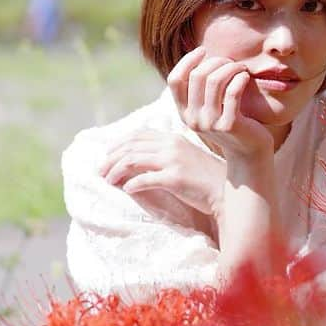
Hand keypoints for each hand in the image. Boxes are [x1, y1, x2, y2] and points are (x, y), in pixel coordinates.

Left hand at [99, 130, 224, 214]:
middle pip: (131, 146)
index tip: (107, 155)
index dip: (118, 143)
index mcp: (172, 137)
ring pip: (133, 160)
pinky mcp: (175, 178)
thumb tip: (134, 162)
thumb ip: (163, 154)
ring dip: (116, 171)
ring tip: (108, 181)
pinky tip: (127, 190)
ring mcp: (173, 161)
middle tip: (100, 171)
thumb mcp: (184, 157)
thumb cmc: (203, 177)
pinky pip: (144, 179)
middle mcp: (171, 145)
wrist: (225, 191)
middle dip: (111, 158)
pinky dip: (131, 185)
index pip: (138, 134)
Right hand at [167, 46, 273, 160]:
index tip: (203, 51)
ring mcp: (210, 123)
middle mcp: (193, 119)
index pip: (175, 80)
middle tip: (231, 62)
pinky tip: (246, 77)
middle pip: (197, 76)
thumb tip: (198, 55)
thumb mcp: (209, 108)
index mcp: (184, 113)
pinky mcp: (229, 125)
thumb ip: (200, 89)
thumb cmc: (231, 123)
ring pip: (215, 80)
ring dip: (230, 67)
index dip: (187, 61)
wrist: (249, 153)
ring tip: (240, 68)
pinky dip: (240, 78)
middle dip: (216, 61)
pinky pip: (233, 91)